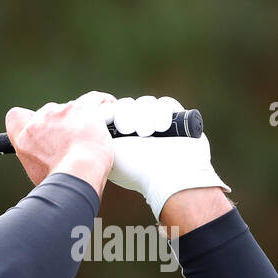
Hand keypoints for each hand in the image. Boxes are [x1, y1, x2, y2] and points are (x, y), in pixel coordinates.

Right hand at [5, 90, 115, 195]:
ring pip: (72, 107)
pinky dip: (102, 104)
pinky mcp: (83, 108)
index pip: (16, 117)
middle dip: (61, 122)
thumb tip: (48, 160)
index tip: (41, 127)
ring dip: (81, 117)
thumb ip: (38, 157)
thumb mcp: (38, 172)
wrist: (77, 175)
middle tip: (72, 137)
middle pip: (49, 112)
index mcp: (24, 138)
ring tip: (92, 132)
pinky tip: (107, 109)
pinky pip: (94, 99)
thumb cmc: (60, 181)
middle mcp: (40, 121)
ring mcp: (61, 112)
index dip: (28, 119)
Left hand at [106, 95, 230, 218]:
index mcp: (119, 139)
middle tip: (131, 131)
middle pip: (128, 104)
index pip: (112, 112)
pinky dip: (164, 112)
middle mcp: (137, 132)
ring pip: (146, 102)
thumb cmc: (136, 168)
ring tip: (147, 133)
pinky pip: (166, 103)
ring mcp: (158, 126)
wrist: (169, 175)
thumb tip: (98, 112)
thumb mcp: (109, 151)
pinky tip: (162, 127)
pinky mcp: (178, 121)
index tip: (117, 126)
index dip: (113, 112)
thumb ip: (99, 132)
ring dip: (146, 115)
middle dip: (130, 115)